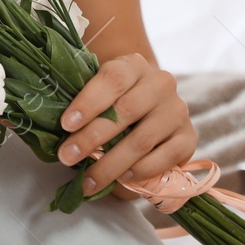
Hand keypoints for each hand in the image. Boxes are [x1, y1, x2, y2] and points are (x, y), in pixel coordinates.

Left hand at [56, 53, 196, 196]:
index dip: (88, 102)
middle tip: (67, 157)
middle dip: (91, 138)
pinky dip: (141, 170)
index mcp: (133, 65)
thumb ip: (84, 106)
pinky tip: (122, 179)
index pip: (112, 79)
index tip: (65, 125)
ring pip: (142, 140)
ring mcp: (177, 110)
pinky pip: (166, 157)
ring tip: (88, 180)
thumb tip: (54, 136)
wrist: (152, 103)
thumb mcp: (99, 90)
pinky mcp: (189, 136)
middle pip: (124, 112)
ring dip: (111, 163)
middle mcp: (160, 84)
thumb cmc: (114, 98)